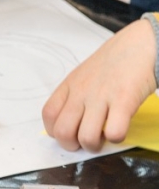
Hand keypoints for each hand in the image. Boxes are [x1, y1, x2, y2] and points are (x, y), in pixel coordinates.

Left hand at [42, 19, 156, 151]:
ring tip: (103, 139)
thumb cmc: (114, 62)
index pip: (48, 115)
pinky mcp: (124, 100)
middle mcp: (81, 93)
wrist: (141, 42)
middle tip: (84, 143)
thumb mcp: (84, 75)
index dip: (55, 131)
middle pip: (62, 132)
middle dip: (71, 145)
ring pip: (86, 137)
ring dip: (94, 146)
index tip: (69, 133)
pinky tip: (120, 129)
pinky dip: (116, 138)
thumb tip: (69, 121)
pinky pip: (114, 132)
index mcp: (69, 86)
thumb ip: (74, 95)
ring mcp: (102, 97)